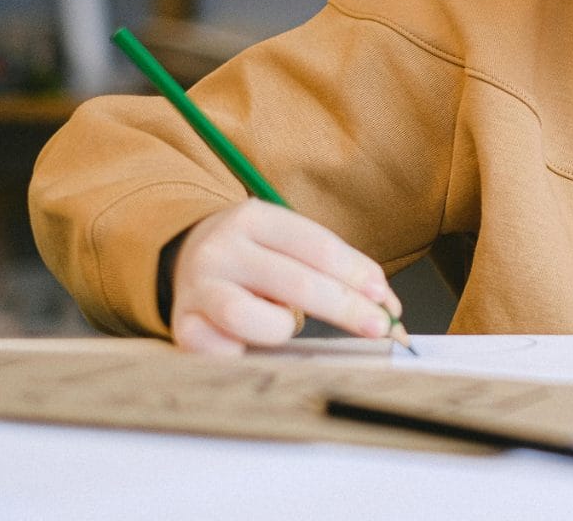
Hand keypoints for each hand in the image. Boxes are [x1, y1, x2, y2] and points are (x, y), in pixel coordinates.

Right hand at [169, 199, 402, 354]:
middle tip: (379, 329)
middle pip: (299, 284)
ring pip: (254, 320)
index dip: (358, 276)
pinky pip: (224, 353)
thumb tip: (389, 309)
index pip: (319, 248)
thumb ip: (335, 270)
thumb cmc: (256, 257)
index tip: (386, 301)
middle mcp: (222, 249)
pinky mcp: (183, 327)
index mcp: (255, 218)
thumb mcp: (290, 246)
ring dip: (283, 328)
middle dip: (348, 309)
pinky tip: (247, 343)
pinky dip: (245, 353)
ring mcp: (198, 288)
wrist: (185, 258)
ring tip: (281, 323)